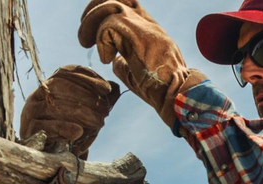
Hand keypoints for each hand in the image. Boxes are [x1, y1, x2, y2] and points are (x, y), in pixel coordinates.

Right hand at [18, 65, 120, 157]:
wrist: (55, 159)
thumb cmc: (72, 132)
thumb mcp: (90, 115)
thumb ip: (101, 101)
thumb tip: (115, 86)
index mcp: (50, 87)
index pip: (65, 72)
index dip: (87, 78)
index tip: (108, 90)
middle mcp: (38, 96)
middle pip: (59, 86)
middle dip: (87, 97)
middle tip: (106, 112)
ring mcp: (31, 112)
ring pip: (52, 105)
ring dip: (80, 113)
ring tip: (99, 123)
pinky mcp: (28, 130)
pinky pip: (43, 126)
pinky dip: (62, 128)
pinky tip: (79, 132)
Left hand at [78, 0, 205, 131]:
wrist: (178, 96)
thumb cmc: (161, 91)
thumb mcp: (138, 73)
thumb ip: (125, 61)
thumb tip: (112, 59)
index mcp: (151, 31)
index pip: (128, 6)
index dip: (105, 13)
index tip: (93, 35)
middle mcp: (148, 24)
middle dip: (93, 9)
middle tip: (84, 35)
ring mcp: (144, 28)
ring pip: (110, 5)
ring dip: (91, 22)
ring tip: (85, 42)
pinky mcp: (138, 36)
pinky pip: (109, 25)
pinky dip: (101, 40)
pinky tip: (105, 58)